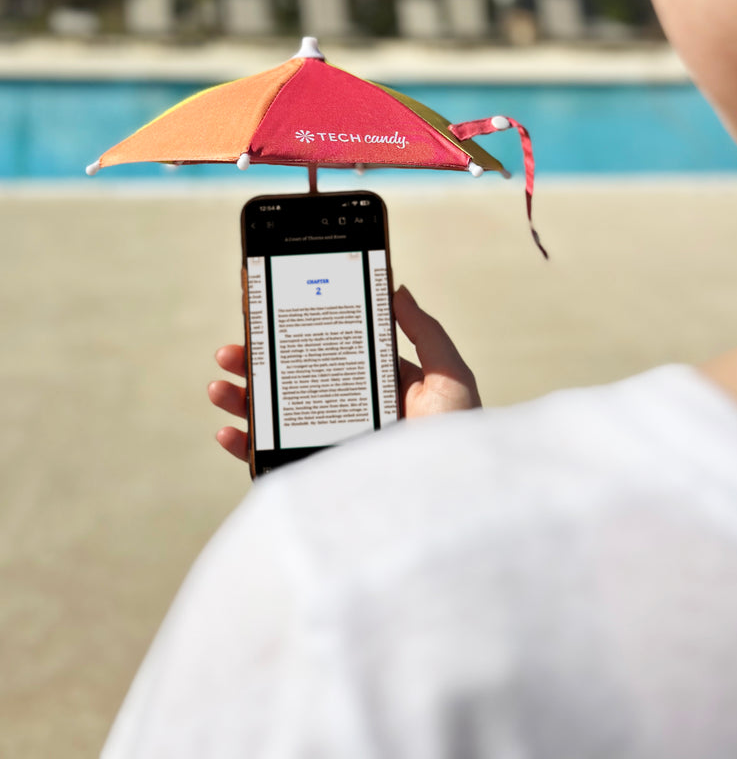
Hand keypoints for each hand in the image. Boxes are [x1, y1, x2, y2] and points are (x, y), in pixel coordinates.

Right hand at [208, 284, 480, 462]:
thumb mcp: (450, 376)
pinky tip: (228, 431)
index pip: (328, 357)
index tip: (265, 318)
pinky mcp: (317, 478)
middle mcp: (351, 417)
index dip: (295, 338)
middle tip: (229, 351)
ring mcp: (331, 448)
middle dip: (256, 365)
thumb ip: (425, 332)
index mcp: (379, 390)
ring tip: (219, 387)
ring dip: (241, 400)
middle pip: (292, 384)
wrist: (452, 504)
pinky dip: (245, 447)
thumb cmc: (459, 441)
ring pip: (275, 419)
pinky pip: (271, 461)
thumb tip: (396, 288)